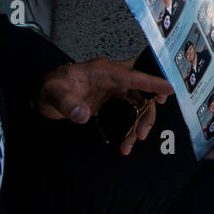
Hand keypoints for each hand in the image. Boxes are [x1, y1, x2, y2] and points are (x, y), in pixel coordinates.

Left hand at [36, 56, 172, 152]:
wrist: (43, 94)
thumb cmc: (50, 89)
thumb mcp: (54, 95)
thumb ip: (68, 104)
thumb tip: (83, 115)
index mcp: (103, 71)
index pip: (132, 75)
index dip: (152, 82)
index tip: (170, 89)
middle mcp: (113, 76)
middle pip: (142, 89)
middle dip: (149, 109)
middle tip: (143, 131)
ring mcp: (114, 87)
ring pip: (138, 101)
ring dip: (140, 121)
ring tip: (133, 142)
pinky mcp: (112, 97)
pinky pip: (130, 108)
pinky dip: (132, 124)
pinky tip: (127, 140)